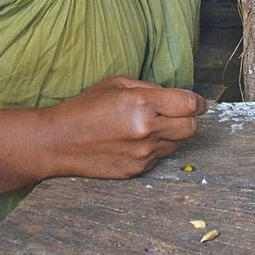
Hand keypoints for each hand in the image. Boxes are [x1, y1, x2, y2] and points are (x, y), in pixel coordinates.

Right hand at [43, 77, 206, 179]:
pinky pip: (159, 158)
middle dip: (188, 119)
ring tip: (147, 127)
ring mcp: (143, 153)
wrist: (57, 143)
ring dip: (170, 135)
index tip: (198, 103)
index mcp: (142, 104)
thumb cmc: (84, 108)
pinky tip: (133, 142)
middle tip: (177, 114)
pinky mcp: (136, 170)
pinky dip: (154, 149)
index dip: (198, 103)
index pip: (190, 105)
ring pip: (177, 144)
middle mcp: (147, 130)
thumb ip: (150, 89)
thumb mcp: (116, 84)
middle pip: (191, 128)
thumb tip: (174, 96)